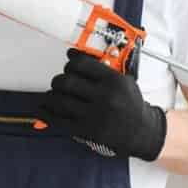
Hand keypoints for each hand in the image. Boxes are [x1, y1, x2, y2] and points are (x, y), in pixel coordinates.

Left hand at [36, 48, 166, 160]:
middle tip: (60, 81)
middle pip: (67, 82)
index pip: (81, 64)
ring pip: (59, 100)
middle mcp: (104, 97)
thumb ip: (102, 68)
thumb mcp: (125, 80)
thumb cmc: (131, 105)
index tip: (68, 62)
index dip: (70, 61)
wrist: (142, 133)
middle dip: (59, 80)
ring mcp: (94, 116)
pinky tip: (45, 108)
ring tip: (54, 94)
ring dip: (52, 96)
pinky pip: (58, 120)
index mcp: (114, 81)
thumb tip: (74, 55)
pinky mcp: (87, 132)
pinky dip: (46, 113)